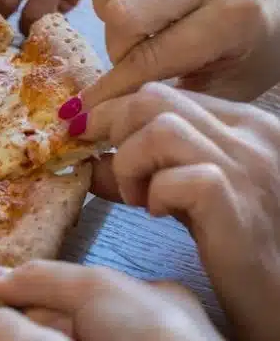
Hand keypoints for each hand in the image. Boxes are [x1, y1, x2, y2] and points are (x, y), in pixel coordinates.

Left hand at [71, 84, 279, 340]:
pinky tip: (160, 215)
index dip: (114, 113)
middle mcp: (254, 134)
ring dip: (130, 163)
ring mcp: (249, 167)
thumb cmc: (238, 247)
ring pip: (160, 129)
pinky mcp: (237, 204)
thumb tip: (88, 157)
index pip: (163, 93)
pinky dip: (154, 194)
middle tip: (111, 170)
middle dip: (112, 130)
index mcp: (245, 124)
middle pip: (153, 98)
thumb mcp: (187, 194)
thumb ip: (145, 169)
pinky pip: (175, 178)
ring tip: (137, 198)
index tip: (86, 136)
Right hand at [81, 0, 279, 103]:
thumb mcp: (224, 88)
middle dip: (118, 43)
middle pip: (121, 10)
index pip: (149, 57)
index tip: (91, 107)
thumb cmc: (251, 48)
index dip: (114, 87)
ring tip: (131, 16)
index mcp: (234, 17)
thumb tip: (90, 114)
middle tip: (135, 52)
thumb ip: (165, 99)